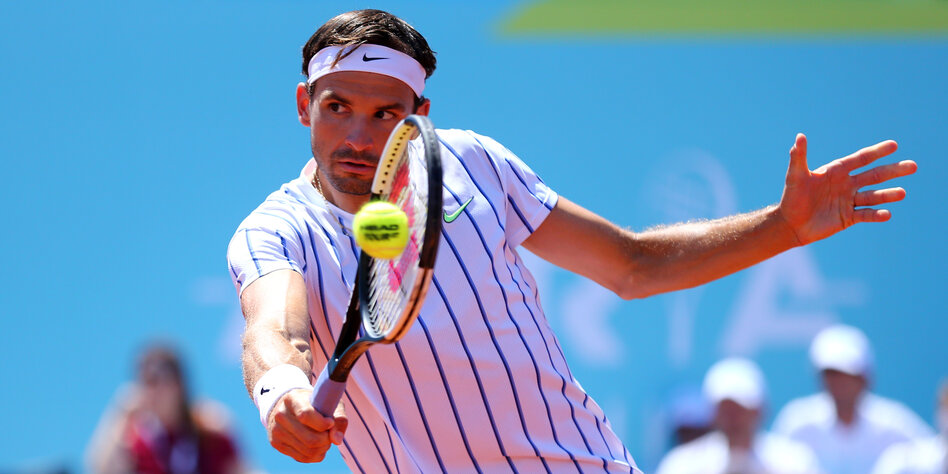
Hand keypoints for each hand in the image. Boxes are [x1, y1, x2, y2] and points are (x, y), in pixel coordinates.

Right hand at [266, 388, 347, 462]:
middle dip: (326, 440)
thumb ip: (338, 419)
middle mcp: (281, 415)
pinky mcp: (277, 444)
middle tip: (330, 434)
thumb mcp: (328, 402)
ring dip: (323, 449)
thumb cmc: (315, 403)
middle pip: (310, 439)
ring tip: (326, 440)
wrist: (290, 407)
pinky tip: (319, 447)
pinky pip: (302, 458)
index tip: (330, 422)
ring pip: (307, 451)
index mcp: (292, 399)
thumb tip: (336, 440)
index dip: (322, 424)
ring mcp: (277, 431)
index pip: (305, 416)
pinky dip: (316, 455)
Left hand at [778, 133, 916, 245]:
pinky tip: (887, 214)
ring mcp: (850, 200)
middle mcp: (847, 184)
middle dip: (893, 170)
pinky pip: (866, 214)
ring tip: (902, 193)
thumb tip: (799, 136)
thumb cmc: (791, 197)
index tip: (894, 145)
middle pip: (874, 176)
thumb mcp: (795, 176)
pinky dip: (876, 215)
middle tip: (913, 166)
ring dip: (888, 195)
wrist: (790, 224)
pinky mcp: (849, 217)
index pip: (861, 159)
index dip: (877, 152)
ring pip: (873, 196)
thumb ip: (799, 157)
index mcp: (838, 171)